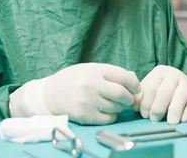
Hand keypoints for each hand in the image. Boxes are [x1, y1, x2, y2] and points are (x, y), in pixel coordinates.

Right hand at [10, 63, 140, 124]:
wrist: (50, 93)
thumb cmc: (74, 79)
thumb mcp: (92, 69)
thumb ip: (112, 73)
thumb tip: (134, 79)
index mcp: (95, 71)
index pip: (124, 77)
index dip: (135, 84)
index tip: (136, 88)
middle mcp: (92, 85)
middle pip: (123, 94)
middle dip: (130, 98)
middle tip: (128, 98)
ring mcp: (88, 101)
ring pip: (117, 107)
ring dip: (120, 107)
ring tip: (114, 103)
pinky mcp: (85, 116)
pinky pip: (108, 118)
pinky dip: (112, 116)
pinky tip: (107, 111)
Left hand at [135, 65, 186, 124]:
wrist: (177, 82)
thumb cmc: (157, 88)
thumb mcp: (147, 88)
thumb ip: (139, 96)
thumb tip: (134, 106)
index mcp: (159, 72)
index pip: (151, 87)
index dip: (146, 103)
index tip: (144, 115)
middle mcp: (174, 75)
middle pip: (166, 91)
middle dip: (159, 108)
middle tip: (154, 120)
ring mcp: (186, 83)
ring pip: (181, 96)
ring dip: (174, 110)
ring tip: (170, 122)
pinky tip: (183, 120)